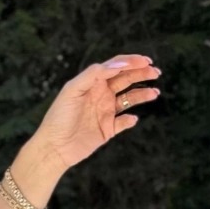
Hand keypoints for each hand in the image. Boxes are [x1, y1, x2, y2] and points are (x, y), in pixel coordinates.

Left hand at [34, 54, 161, 170]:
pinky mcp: (107, 129)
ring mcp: (105, 112)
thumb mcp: (73, 90)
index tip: (145, 61)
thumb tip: (119, 65)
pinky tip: (133, 118)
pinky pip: (124, 122)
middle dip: (141, 74)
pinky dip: (130, 120)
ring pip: (129, 99)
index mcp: (92, 83)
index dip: (131, 61)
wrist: (54, 147)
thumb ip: (94, 74)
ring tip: (155, 93)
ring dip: (142, 94)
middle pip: (125, 79)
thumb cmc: (59, 116)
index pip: (115, 67)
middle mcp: (100, 95)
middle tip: (156, 72)